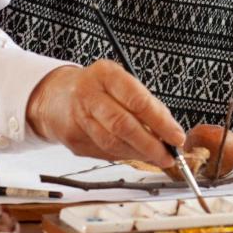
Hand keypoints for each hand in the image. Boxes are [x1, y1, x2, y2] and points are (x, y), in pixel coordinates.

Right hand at [26, 60, 183, 166]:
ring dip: (139, 154)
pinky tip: (136, 155)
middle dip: (150, 145)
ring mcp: (77, 118)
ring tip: (156, 157)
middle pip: (123, 125)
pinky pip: (104, 152)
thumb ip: (145, 103)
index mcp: (106, 74)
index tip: (177, 137)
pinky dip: (124, 156)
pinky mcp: (73, 139)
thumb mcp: (121, 83)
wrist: (56, 96)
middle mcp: (89, 94)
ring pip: (113, 143)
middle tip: (169, 156)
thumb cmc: (98, 88)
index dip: (160, 122)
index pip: (137, 100)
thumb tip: (170, 132)